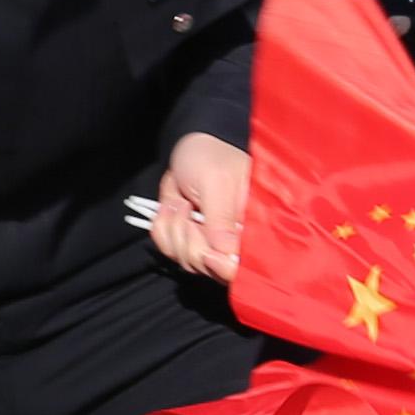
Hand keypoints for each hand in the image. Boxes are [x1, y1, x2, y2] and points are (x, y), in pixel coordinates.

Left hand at [149, 131, 252, 282]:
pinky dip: (162, 229)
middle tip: (187, 208)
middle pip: (211, 269)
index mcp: (252, 228)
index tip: (207, 255)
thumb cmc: (210, 157)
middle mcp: (235, 240)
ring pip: (187, 261)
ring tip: (179, 203)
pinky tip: (171, 207)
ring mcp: (211, 242)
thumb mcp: (216, 183)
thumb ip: (221, 220)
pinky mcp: (190, 239)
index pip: (244, 266)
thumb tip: (226, 255)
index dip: (224, 268)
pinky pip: (169, 249)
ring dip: (174, 231)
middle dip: (190, 240)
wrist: (190, 145)